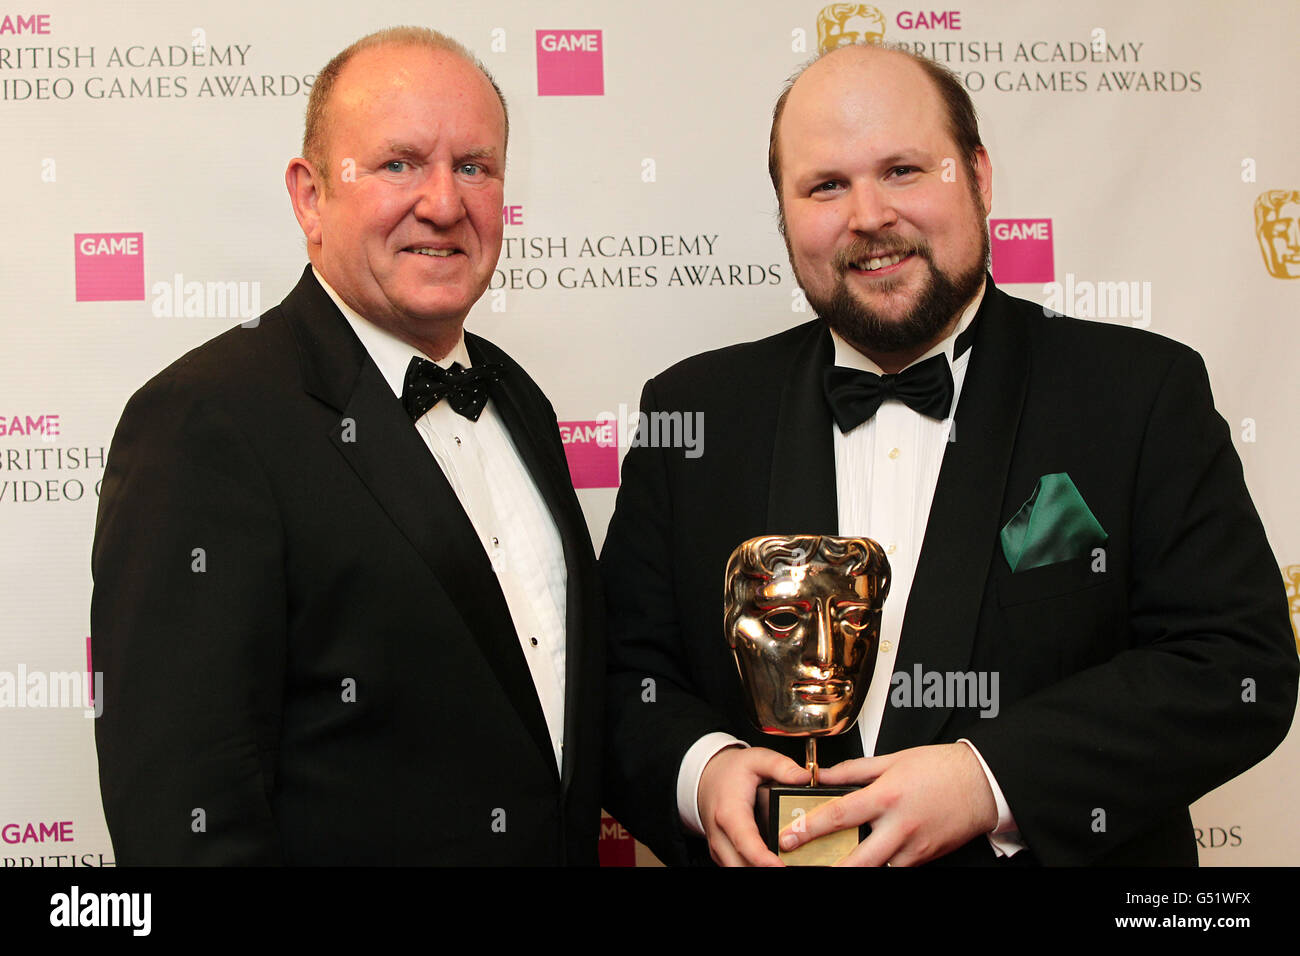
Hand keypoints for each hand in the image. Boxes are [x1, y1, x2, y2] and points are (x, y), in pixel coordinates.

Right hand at [697, 746, 810, 865]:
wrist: (707, 779)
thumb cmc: (732, 771)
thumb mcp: (757, 758)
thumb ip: (781, 766)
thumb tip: (803, 778)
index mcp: (729, 812)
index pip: (745, 842)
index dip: (763, 859)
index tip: (781, 866)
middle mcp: (720, 835)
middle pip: (741, 865)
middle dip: (765, 868)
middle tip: (791, 864)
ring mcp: (719, 848)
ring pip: (738, 869)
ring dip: (761, 869)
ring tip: (786, 862)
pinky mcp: (723, 856)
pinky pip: (738, 868)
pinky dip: (755, 867)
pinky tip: (774, 862)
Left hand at [778, 743, 998, 865]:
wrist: (981, 784)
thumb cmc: (940, 768)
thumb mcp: (892, 760)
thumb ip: (854, 771)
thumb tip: (824, 776)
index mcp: (887, 796)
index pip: (840, 815)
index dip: (811, 827)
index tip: (790, 836)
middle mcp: (899, 826)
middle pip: (858, 858)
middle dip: (829, 867)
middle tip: (805, 866)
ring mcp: (913, 847)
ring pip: (878, 869)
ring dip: (854, 869)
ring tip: (832, 865)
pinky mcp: (924, 858)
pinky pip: (896, 867)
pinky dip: (880, 865)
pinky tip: (867, 859)